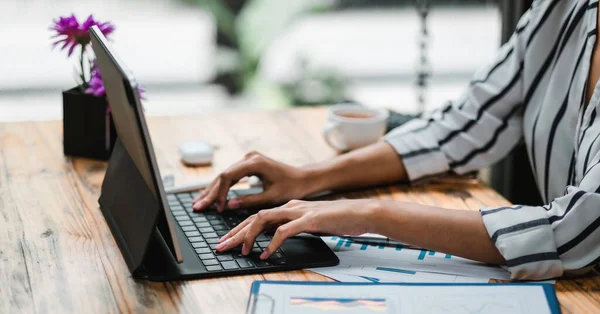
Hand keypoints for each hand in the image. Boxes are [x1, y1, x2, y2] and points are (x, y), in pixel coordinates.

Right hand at [193, 151, 313, 211]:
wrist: (303, 178)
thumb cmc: (291, 187)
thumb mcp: (271, 197)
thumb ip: (249, 200)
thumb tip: (229, 206)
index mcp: (254, 163)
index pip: (228, 176)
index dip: (220, 193)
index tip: (218, 208)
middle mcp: (249, 157)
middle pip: (223, 175)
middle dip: (211, 193)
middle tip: (198, 207)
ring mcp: (248, 159)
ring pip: (225, 175)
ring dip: (213, 190)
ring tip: (199, 203)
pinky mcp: (249, 164)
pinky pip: (231, 175)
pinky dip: (222, 187)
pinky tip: (211, 196)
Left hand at [215, 199, 380, 258]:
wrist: (362, 213)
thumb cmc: (339, 220)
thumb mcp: (312, 224)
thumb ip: (295, 228)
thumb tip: (278, 239)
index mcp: (290, 207)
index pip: (258, 216)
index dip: (240, 229)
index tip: (227, 241)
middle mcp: (291, 206)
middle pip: (255, 217)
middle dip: (234, 233)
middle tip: (220, 247)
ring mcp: (299, 211)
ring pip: (264, 220)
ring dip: (248, 235)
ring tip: (239, 251)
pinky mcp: (309, 220)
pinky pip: (284, 231)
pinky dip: (271, 243)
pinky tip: (264, 253)